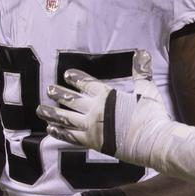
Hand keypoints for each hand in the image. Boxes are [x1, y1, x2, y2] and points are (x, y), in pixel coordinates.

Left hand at [36, 50, 170, 162]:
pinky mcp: (92, 143)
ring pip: (66, 119)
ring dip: (52, 113)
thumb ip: (140, 71)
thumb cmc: (151, 115)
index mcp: (106, 96)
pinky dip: (60, 132)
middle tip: (48, 90)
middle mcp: (94, 111)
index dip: (76, 78)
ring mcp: (91, 128)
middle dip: (58, 94)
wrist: (153, 142)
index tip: (67, 74)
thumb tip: (141, 52)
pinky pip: (71, 137)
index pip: (86, 84)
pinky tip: (51, 129)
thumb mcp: (147, 90)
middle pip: (71, 100)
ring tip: (40, 109)